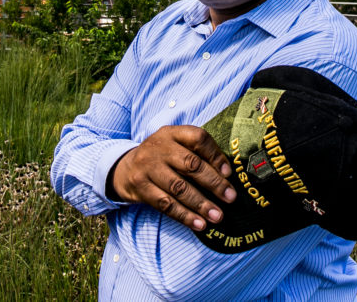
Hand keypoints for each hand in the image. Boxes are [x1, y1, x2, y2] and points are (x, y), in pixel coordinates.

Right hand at [109, 125, 235, 230]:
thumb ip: (197, 154)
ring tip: (218, 216)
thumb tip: (226, 176)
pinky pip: (166, 204)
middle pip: (190, 164)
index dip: (215, 155)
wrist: (125, 168)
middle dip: (213, 183)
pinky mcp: (140, 187)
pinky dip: (184, 216)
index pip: (197, 138)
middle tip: (231, 198)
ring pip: (179, 187)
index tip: (228, 173)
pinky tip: (199, 224)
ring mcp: (147, 167)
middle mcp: (158, 147)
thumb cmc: (161, 158)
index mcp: (171, 133)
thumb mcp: (175, 146)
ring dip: (201, 204)